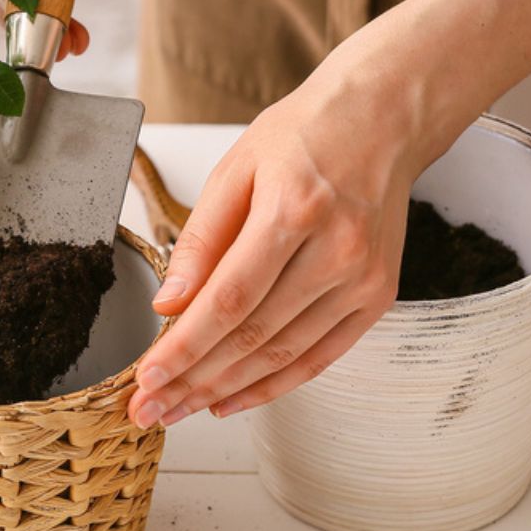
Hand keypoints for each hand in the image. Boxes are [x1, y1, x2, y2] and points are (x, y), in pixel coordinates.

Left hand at [126, 44, 436, 426]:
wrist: (383, 119)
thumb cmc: (305, 136)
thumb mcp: (236, 168)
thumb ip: (201, 239)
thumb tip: (168, 305)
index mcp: (294, 210)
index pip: (228, 299)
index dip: (185, 347)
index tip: (147, 377)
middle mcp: (337, 250)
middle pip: (253, 336)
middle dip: (193, 380)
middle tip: (149, 409)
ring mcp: (362, 279)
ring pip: (282, 355)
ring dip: (225, 391)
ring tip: (178, 411)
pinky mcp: (377, 296)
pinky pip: (319, 357)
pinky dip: (273, 386)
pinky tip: (230, 400)